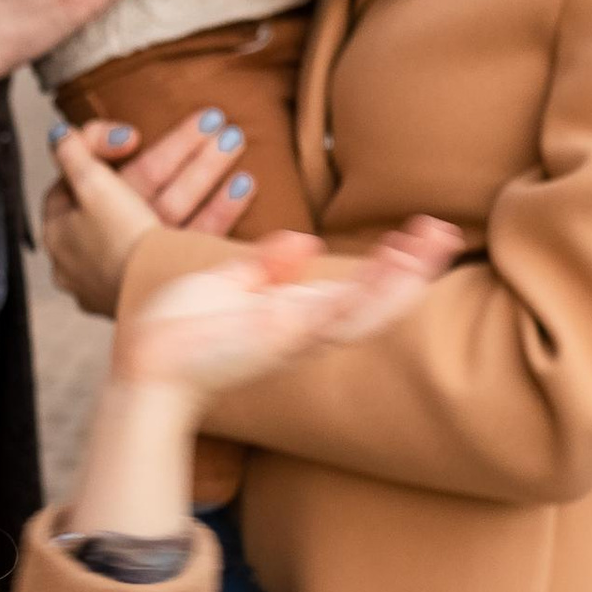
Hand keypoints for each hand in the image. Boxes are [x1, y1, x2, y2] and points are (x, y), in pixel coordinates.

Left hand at [42, 113, 254, 317]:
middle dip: (179, 153)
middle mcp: (95, 254)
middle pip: (136, 190)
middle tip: (213, 123)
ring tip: (234, 139)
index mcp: (63, 234)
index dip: (105, 147)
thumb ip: (74, 156)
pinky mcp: (168, 282)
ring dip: (205, 172)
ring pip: (170, 209)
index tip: (133, 135)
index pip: (79, 178)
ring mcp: (133, 269)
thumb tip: (59, 135)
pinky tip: (244, 185)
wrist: (157, 301)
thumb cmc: (115, 247)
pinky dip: (218, 211)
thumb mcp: (90, 188)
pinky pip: (192, 238)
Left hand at [67, 222, 458, 538]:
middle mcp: (305, 330)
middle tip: (444, 233)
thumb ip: (267, 267)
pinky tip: (391, 269)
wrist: (147, 361)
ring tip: (430, 245)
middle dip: (413, 270)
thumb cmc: (179, 330)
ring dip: (402, 281)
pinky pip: (334, 318)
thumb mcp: (228, 285)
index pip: (357, 288)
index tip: (420, 230)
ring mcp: (297, 337)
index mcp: (296, 315)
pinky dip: (366, 295)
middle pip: (376, 304)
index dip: (392, 264)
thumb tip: (306, 241)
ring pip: (367, 313)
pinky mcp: (281, 338)